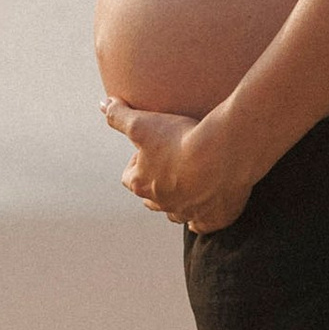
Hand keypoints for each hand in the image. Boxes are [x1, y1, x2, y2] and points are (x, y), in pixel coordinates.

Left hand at [101, 100, 256, 232]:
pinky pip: (202, 224)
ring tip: (188, 184)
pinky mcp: (213, 219)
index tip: (150, 148)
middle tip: (170, 165)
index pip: (129, 177)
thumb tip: (104, 105)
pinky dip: (201, 218)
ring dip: (178, 202)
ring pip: (176, 213)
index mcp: (142, 184)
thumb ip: (119, 116)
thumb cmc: (181, 139)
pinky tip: (206, 207)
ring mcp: (189, 213)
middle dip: (156, 185)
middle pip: (151, 199)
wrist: (225, 152)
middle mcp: (163, 204)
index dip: (136, 162)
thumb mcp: (143, 123)